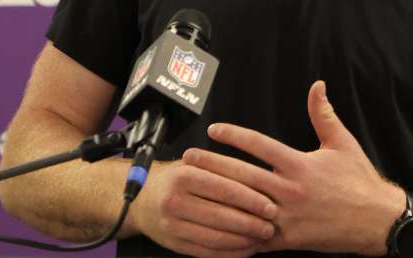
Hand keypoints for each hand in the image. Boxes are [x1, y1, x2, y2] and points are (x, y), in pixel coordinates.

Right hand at [127, 158, 279, 257]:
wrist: (141, 199)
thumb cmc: (176, 179)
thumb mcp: (195, 164)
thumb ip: (223, 168)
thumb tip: (262, 178)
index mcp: (184, 176)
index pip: (225, 189)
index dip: (251, 200)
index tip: (271, 206)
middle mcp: (175, 201)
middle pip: (221, 216)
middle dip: (251, 224)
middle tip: (271, 226)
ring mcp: (172, 225)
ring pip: (215, 238)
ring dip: (243, 241)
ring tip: (262, 238)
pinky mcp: (173, 244)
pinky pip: (207, 253)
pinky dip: (230, 254)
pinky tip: (246, 250)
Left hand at [184, 81, 402, 255]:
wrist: (376, 221)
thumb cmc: (359, 181)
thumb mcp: (343, 143)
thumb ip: (323, 115)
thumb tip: (317, 86)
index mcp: (300, 165)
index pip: (259, 145)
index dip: (234, 135)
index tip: (214, 130)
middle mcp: (290, 190)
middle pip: (242, 175)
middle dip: (213, 166)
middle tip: (189, 158)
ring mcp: (287, 217)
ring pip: (243, 205)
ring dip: (217, 196)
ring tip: (195, 188)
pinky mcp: (287, 239)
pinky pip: (255, 236)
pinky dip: (234, 232)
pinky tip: (215, 227)